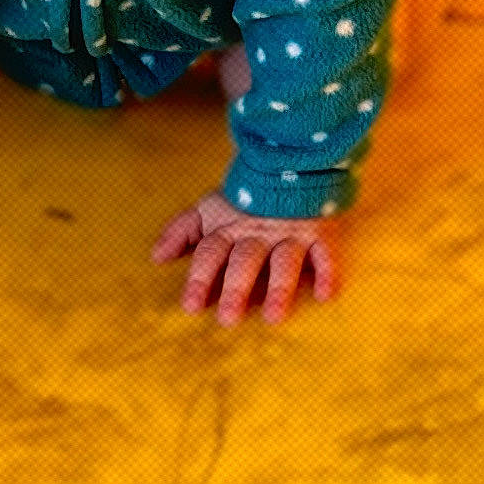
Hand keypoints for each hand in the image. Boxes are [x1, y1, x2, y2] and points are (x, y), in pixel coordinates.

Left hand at [150, 188, 341, 324]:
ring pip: (284, 261)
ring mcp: (290, 233)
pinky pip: (325, 253)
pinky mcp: (320, 233)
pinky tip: (325, 296)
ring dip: (279, 288)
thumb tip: (156, 258)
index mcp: (228, 228)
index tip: (191, 307)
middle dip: (236, 287)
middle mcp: (257, 233)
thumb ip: (182, 231)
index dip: (199, 278)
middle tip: (228, 319)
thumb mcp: (208, 209)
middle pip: (245, 260)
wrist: (290, 164)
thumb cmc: (243, 198)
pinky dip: (327, 273)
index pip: (210, 253)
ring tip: (273, 317)